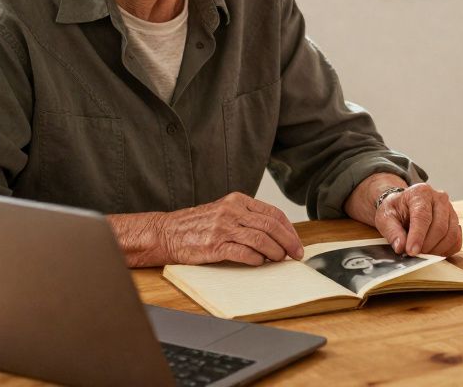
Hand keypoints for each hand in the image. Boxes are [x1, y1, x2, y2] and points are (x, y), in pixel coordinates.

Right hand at [157, 192, 303, 265]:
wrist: (166, 233)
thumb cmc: (196, 225)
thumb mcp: (224, 212)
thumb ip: (247, 218)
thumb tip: (276, 235)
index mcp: (237, 201)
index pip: (273, 213)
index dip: (289, 229)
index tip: (296, 242)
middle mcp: (232, 211)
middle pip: (271, 226)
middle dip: (288, 242)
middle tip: (295, 254)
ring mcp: (223, 227)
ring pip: (261, 239)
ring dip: (275, 252)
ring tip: (279, 260)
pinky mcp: (214, 245)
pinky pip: (243, 252)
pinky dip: (256, 259)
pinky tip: (259, 262)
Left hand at [375, 183, 461, 256]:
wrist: (404, 205)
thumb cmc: (396, 210)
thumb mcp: (385, 217)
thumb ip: (392, 232)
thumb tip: (401, 247)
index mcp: (420, 193)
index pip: (422, 216)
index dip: (418, 236)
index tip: (411, 251)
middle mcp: (439, 198)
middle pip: (440, 227)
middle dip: (427, 245)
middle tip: (415, 254)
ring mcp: (450, 210)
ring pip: (450, 235)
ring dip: (436, 250)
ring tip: (422, 253)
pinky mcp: (455, 222)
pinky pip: (456, 240)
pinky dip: (445, 250)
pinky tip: (433, 251)